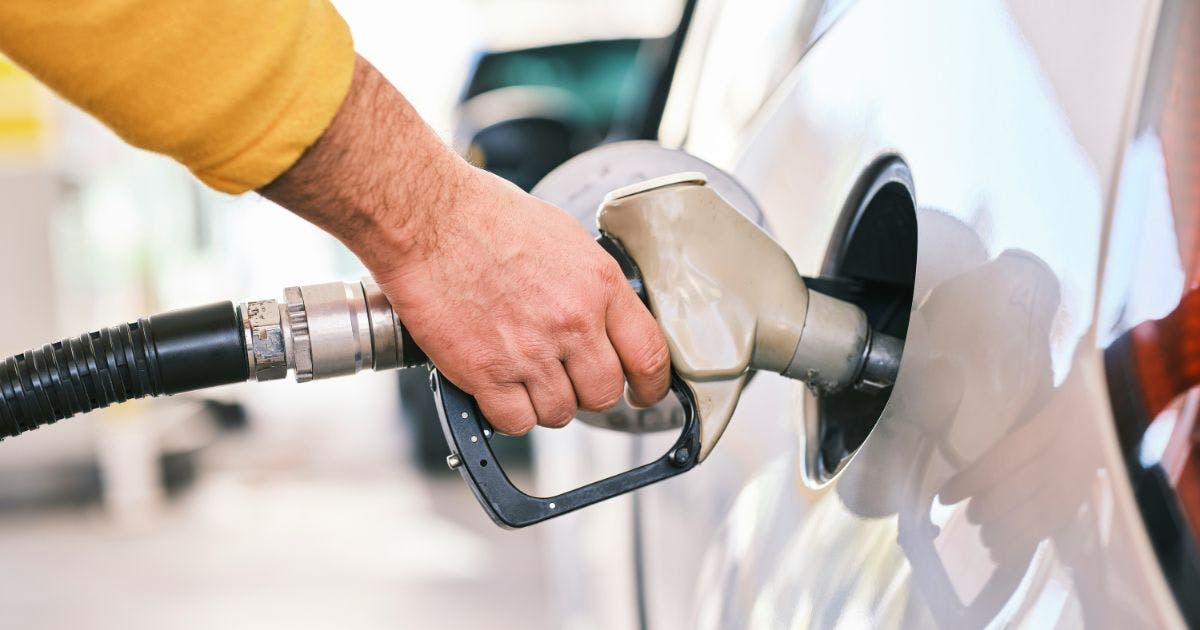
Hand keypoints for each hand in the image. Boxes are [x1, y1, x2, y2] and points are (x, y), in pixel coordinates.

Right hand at [261, 55, 669, 434]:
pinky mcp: (486, 373)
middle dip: (587, 392)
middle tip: (566, 378)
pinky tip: (497, 388)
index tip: (644, 394)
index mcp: (599, 285)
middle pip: (604, 394)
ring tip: (522, 375)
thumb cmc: (486, 217)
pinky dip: (507, 413)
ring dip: (544, 403)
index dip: (652, 386)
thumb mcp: (564, 238)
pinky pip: (515, 422)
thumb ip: (591, 285)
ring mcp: (530, 352)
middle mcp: (573, 322)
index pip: (650, 355)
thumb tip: (605, 319)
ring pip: (560, 413)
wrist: (427, 218)